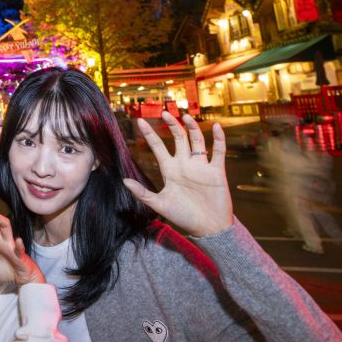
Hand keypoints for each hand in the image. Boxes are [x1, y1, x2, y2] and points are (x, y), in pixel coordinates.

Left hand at [126, 112, 231, 236]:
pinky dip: (218, 139)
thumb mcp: (159, 205)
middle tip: (164, 112)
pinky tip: (216, 127)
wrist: (208, 228)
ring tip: (186, 116)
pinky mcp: (216, 171)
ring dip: (192, 128)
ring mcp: (201, 166)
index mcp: (170, 170)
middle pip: (178, 138)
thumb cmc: (183, 217)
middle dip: (172, 125)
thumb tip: (124, 181)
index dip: (150, 134)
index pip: (158, 147)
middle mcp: (185, 164)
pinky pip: (218, 151)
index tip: (140, 121)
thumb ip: (143, 193)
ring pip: (196, 141)